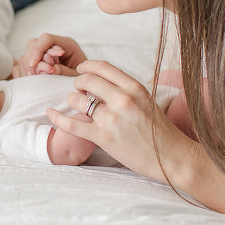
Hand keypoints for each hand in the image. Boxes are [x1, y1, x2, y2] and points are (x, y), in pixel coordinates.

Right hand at [12, 33, 86, 77]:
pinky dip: (26, 70)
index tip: (33, 64)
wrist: (84, 85)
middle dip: (31, 59)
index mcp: (67, 44)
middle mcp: (55, 45)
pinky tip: (33, 78)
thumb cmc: (83, 79)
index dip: (38, 50)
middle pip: (34, 43)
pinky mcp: (40, 61)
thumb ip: (65, 72)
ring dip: (28, 66)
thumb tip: (51, 69)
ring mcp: (46, 53)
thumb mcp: (77, 76)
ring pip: (28, 52)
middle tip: (33, 74)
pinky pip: (25, 62)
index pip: (47, 39)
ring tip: (35, 78)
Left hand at [46, 60, 195, 182]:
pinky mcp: (103, 138)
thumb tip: (101, 82)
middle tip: (79, 90)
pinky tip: (50, 113)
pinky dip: (57, 118)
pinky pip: (71, 124)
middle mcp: (123, 99)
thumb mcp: (147, 101)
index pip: (103, 67)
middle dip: (78, 83)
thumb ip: (126, 90)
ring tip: (75, 105)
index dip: (87, 66)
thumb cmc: (160, 131)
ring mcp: (112, 119)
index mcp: (135, 88)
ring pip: (77, 100)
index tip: (81, 69)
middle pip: (87, 80)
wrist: (173, 158)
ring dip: (72, 101)